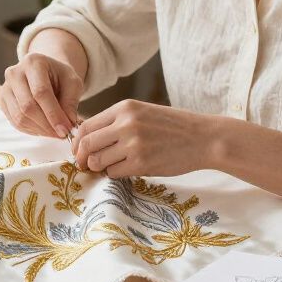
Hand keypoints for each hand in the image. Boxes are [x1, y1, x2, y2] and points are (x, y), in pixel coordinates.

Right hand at [0, 52, 81, 138]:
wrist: (45, 72)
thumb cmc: (60, 76)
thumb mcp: (72, 82)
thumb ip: (71, 101)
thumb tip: (68, 124)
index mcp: (34, 62)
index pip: (41, 92)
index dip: (53, 114)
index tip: (65, 130)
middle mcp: (15, 72)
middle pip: (27, 106)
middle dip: (47, 125)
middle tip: (62, 134)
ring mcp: (6, 87)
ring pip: (20, 117)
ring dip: (40, 130)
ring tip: (55, 132)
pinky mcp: (3, 100)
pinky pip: (15, 122)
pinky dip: (31, 130)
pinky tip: (44, 129)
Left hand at [70, 100, 212, 177]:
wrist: (203, 138)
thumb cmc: (173, 127)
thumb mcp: (142, 113)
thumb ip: (117, 122)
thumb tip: (87, 139)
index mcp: (124, 108)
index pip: (86, 126)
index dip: (78, 143)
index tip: (79, 152)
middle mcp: (126, 123)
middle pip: (86, 144)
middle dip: (81, 158)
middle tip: (84, 166)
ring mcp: (133, 143)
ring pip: (98, 161)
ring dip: (100, 168)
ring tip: (111, 167)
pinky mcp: (141, 163)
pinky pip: (114, 173)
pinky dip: (115, 174)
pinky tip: (127, 170)